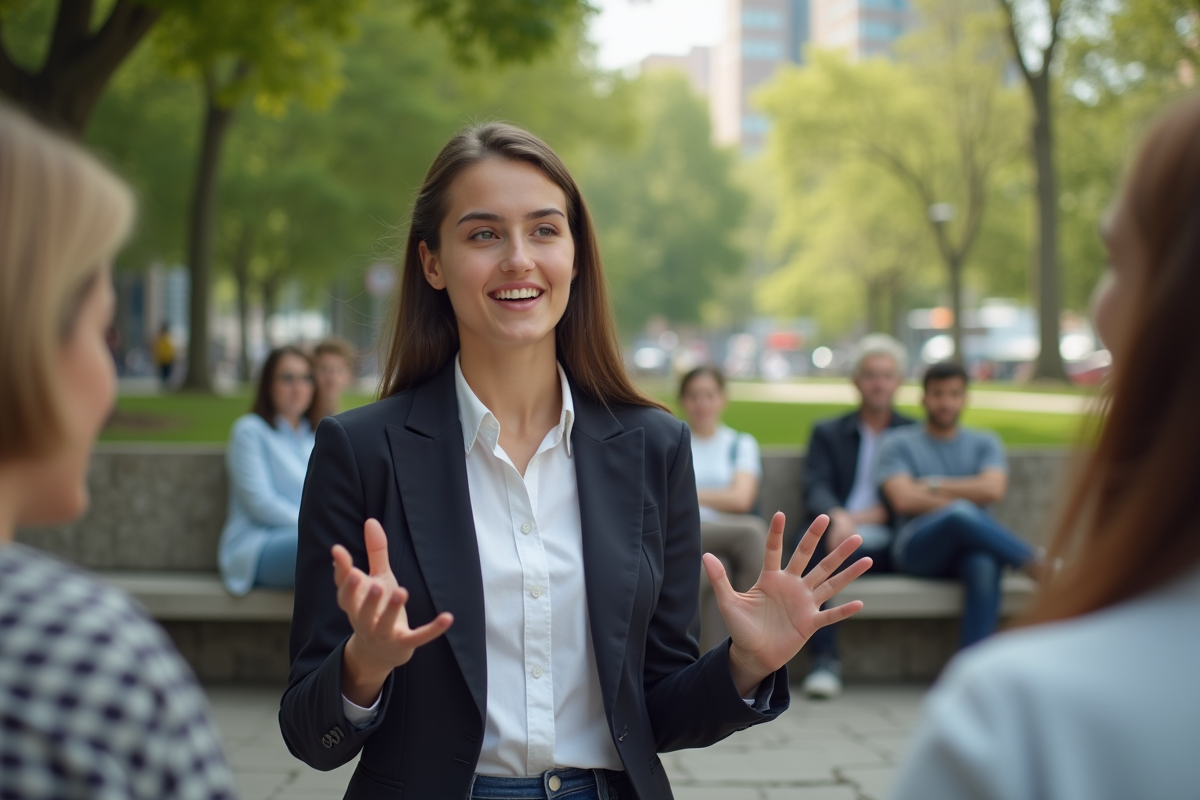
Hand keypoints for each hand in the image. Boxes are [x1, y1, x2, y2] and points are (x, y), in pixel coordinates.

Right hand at [333, 518, 452, 705]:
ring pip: (385, 624)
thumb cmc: (376, 608)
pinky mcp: (404, 644)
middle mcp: (364, 620)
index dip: (341, 571)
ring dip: (391, 610)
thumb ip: (375, 552)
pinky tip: (448, 617)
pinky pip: (418, 638)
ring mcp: (383, 634)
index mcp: (354, 603)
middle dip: (365, 597)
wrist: (378, 654)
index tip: (338, 551)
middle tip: (370, 581)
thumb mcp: (376, 579)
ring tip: (402, 592)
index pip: (344, 588)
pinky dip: (433, 629)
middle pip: (360, 610)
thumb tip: (371, 521)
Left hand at [703, 512, 871, 695]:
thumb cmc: (741, 628)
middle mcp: (791, 586)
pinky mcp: (810, 623)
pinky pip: (830, 615)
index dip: (777, 533)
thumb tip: (705, 555)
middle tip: (829, 516)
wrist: (753, 654)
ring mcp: (804, 603)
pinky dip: (844, 611)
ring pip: (828, 581)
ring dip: (846, 570)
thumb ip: (720, 579)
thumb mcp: (728, 602)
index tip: (780, 513)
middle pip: (809, 558)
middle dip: (819, 538)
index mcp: (771, 578)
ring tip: (865, 556)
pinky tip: (860, 602)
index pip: (775, 551)